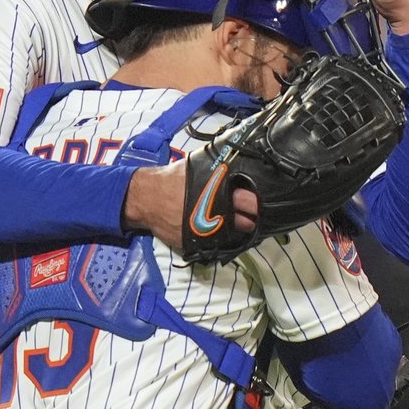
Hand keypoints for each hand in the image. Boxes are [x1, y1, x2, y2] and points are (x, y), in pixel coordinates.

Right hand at [122, 161, 256, 251]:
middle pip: (246, 221)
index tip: (262, 203)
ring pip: (233, 235)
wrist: (146, 198)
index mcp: (217, 192)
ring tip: (243, 224)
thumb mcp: (196, 167)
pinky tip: (226, 232)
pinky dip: (222, 238)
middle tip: (257, 216)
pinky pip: (216, 243)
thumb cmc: (171, 179)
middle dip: (254, 219)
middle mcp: (214, 213)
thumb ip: (217, 171)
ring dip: (240, 230)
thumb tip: (235, 166)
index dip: (257, 204)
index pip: (248, 201)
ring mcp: (206, 230)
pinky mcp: (196, 242)